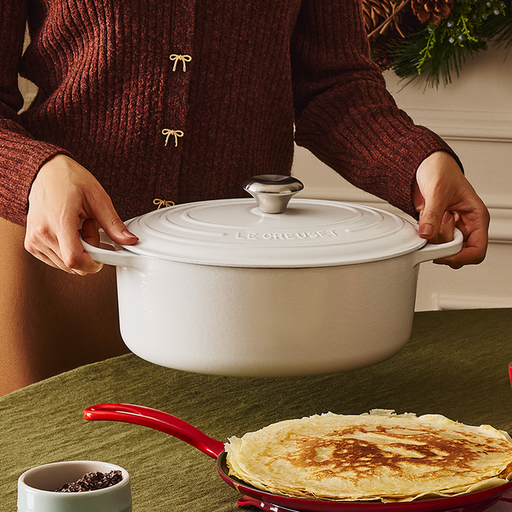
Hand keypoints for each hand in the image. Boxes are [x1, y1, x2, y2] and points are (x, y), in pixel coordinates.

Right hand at [25, 155, 137, 274]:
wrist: (46, 171)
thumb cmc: (69, 179)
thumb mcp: (98, 199)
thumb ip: (113, 224)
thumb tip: (129, 240)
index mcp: (58, 221)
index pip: (75, 259)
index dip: (93, 263)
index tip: (102, 255)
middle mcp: (41, 234)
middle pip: (73, 264)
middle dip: (88, 253)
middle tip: (90, 228)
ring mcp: (34, 240)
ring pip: (66, 265)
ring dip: (78, 252)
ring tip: (78, 227)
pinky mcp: (31, 245)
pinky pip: (56, 261)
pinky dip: (67, 252)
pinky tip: (68, 232)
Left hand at [412, 151, 489, 268]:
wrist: (424, 164)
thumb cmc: (441, 170)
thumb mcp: (437, 191)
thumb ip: (432, 214)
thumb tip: (427, 233)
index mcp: (476, 217)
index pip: (477, 250)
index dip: (460, 257)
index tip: (443, 255)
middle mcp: (465, 224)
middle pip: (459, 253)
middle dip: (443, 249)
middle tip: (428, 240)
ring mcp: (450, 227)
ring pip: (443, 249)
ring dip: (431, 243)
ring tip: (424, 224)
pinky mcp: (436, 227)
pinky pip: (431, 241)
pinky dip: (423, 238)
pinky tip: (420, 226)